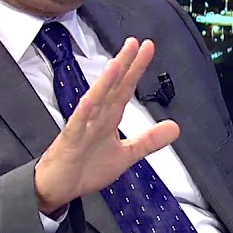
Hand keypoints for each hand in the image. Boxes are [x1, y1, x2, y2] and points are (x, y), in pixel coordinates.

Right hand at [33, 37, 180, 214]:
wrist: (58, 189)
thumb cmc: (85, 169)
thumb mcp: (126, 155)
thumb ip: (148, 141)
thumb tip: (175, 127)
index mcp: (108, 118)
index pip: (125, 88)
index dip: (137, 68)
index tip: (147, 48)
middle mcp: (96, 117)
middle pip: (112, 87)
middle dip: (124, 64)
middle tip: (135, 43)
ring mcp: (82, 127)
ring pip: (95, 100)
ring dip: (105, 83)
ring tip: (117, 63)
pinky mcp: (69, 141)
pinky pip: (77, 125)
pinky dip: (83, 112)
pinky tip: (90, 99)